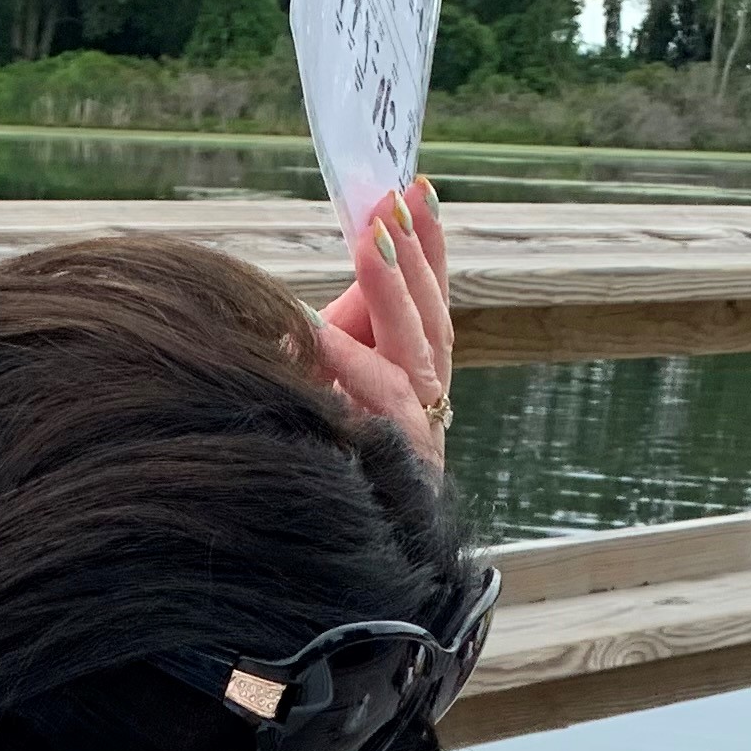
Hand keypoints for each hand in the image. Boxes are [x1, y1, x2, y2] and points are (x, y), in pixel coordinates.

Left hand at [315, 177, 452, 474]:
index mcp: (421, 386)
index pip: (434, 305)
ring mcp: (415, 445)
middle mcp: (429, 413)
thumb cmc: (316, 459)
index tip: (420, 188)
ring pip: (416, 358)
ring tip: (371, 242)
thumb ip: (347, 327)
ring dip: (392, 296)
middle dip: (416, 259)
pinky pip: (377, 408)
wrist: (327, 562)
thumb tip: (357, 258)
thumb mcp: (333, 381)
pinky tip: (317, 331)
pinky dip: (348, 366)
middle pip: (435, 325)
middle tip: (393, 204)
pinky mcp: (394, 472)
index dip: (432, 249)